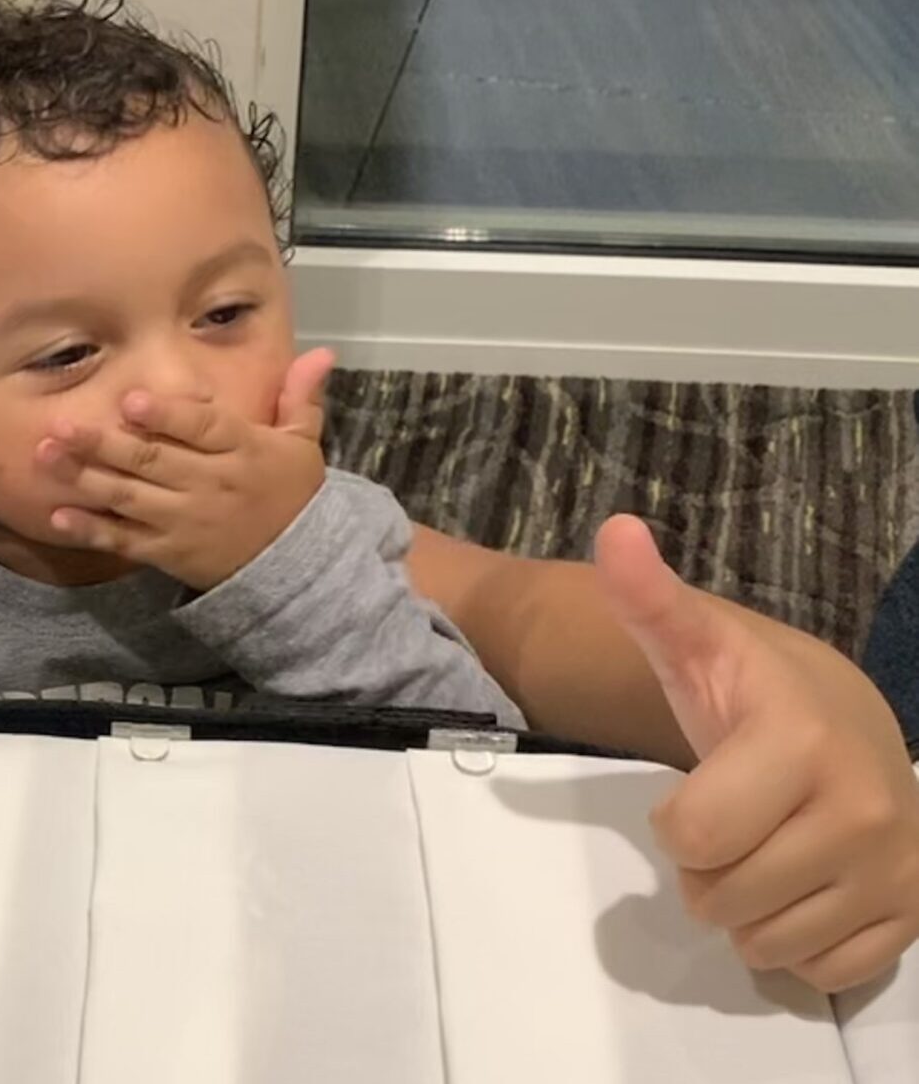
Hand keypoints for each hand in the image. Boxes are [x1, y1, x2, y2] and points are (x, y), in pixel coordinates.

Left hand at [33, 348, 335, 588]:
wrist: (295, 567)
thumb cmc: (291, 495)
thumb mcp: (303, 445)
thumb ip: (301, 398)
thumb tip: (322, 350)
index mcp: (242, 451)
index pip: (203, 429)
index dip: (167, 415)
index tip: (132, 400)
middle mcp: (209, 485)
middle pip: (152, 460)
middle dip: (104, 443)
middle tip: (61, 425)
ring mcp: (184, 521)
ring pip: (129, 497)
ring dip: (85, 477)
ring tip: (46, 456)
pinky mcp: (168, 552)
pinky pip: (125, 540)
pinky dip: (92, 529)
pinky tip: (59, 515)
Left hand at [597, 514, 918, 991]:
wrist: (854, 722)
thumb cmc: (757, 692)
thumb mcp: (697, 644)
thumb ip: (649, 599)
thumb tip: (615, 532)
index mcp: (800, 744)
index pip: (691, 836)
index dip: (674, 821)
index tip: (700, 786)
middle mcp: (862, 812)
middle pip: (722, 898)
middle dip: (708, 867)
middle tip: (733, 819)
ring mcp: (895, 873)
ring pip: (766, 943)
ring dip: (747, 907)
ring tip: (766, 847)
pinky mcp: (912, 919)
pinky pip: (820, 972)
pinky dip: (799, 941)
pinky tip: (805, 885)